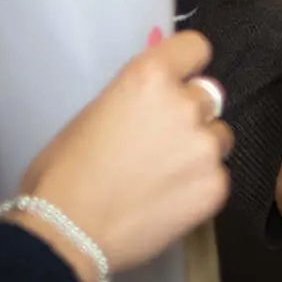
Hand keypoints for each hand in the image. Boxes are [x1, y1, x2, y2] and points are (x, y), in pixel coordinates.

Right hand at [11, 30, 233, 281]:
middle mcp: (186, 104)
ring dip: (199, 149)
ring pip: (218, 136)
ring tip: (165, 175)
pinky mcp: (216, 186)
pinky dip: (200, 185)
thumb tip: (156, 89)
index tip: (178, 82)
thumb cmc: (64, 172)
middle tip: (162, 140)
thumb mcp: (96, 112)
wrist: (66, 233)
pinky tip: (169, 201)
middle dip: (190, 113)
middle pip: (208, 95)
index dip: (186, 66)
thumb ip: (135, 95)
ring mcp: (205, 147)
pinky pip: (218, 174)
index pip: (195, 48)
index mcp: (150, 77)